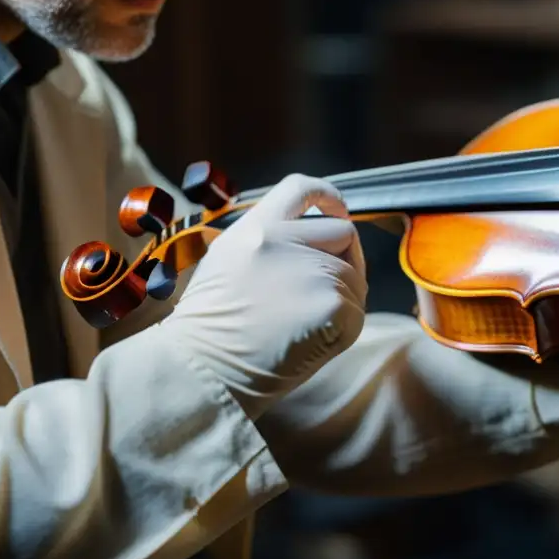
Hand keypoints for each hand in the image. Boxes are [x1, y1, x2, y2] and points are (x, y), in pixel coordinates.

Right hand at [158, 174, 367, 419]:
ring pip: (355, 277)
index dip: (327, 196)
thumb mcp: (227, 260)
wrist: (201, 371)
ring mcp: (313, 273)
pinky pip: (357, 313)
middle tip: (317, 293)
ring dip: (340, 300)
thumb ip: (270, 242)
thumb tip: (314, 238)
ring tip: (300, 326)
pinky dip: (341, 331)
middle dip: (341, 259)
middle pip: (344, 233)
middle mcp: (285, 241)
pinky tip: (308, 343)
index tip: (337, 209)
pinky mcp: (333, 307)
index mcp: (255, 227)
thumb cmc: (211, 327)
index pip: (301, 187)